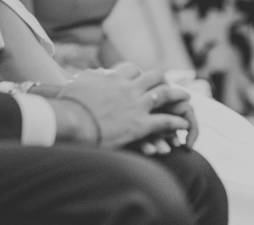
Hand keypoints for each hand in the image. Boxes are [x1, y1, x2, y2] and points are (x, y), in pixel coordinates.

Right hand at [57, 64, 189, 147]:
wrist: (72, 122)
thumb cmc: (66, 107)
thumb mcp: (71, 87)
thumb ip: (79, 82)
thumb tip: (71, 77)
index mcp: (111, 79)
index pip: (130, 70)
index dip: (138, 74)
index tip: (142, 78)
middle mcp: (128, 88)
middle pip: (153, 76)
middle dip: (163, 80)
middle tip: (169, 85)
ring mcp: (136, 105)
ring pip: (165, 94)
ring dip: (177, 95)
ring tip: (187, 98)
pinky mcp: (141, 125)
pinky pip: (166, 121)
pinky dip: (177, 122)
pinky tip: (184, 126)